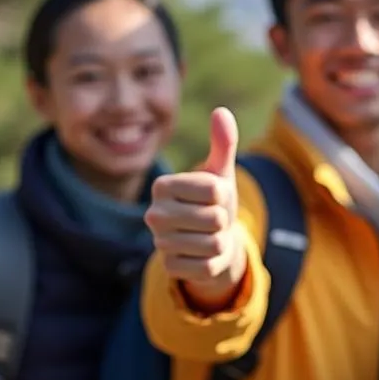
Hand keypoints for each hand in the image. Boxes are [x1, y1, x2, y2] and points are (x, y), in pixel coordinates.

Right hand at [145, 107, 246, 305]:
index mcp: (163, 186)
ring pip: (213, 243)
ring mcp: (159, 243)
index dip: (224, 195)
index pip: (214, 190)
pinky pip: (207, 266)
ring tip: (209, 236)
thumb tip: (221, 111)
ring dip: (220, 241)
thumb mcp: (220, 172)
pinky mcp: (170, 268)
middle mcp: (154, 214)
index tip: (214, 197)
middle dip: (223, 220)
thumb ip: (223, 143)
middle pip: (214, 218)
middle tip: (213, 219)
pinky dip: (214, 262)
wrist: (211, 239)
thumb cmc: (214, 202)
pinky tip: (203, 255)